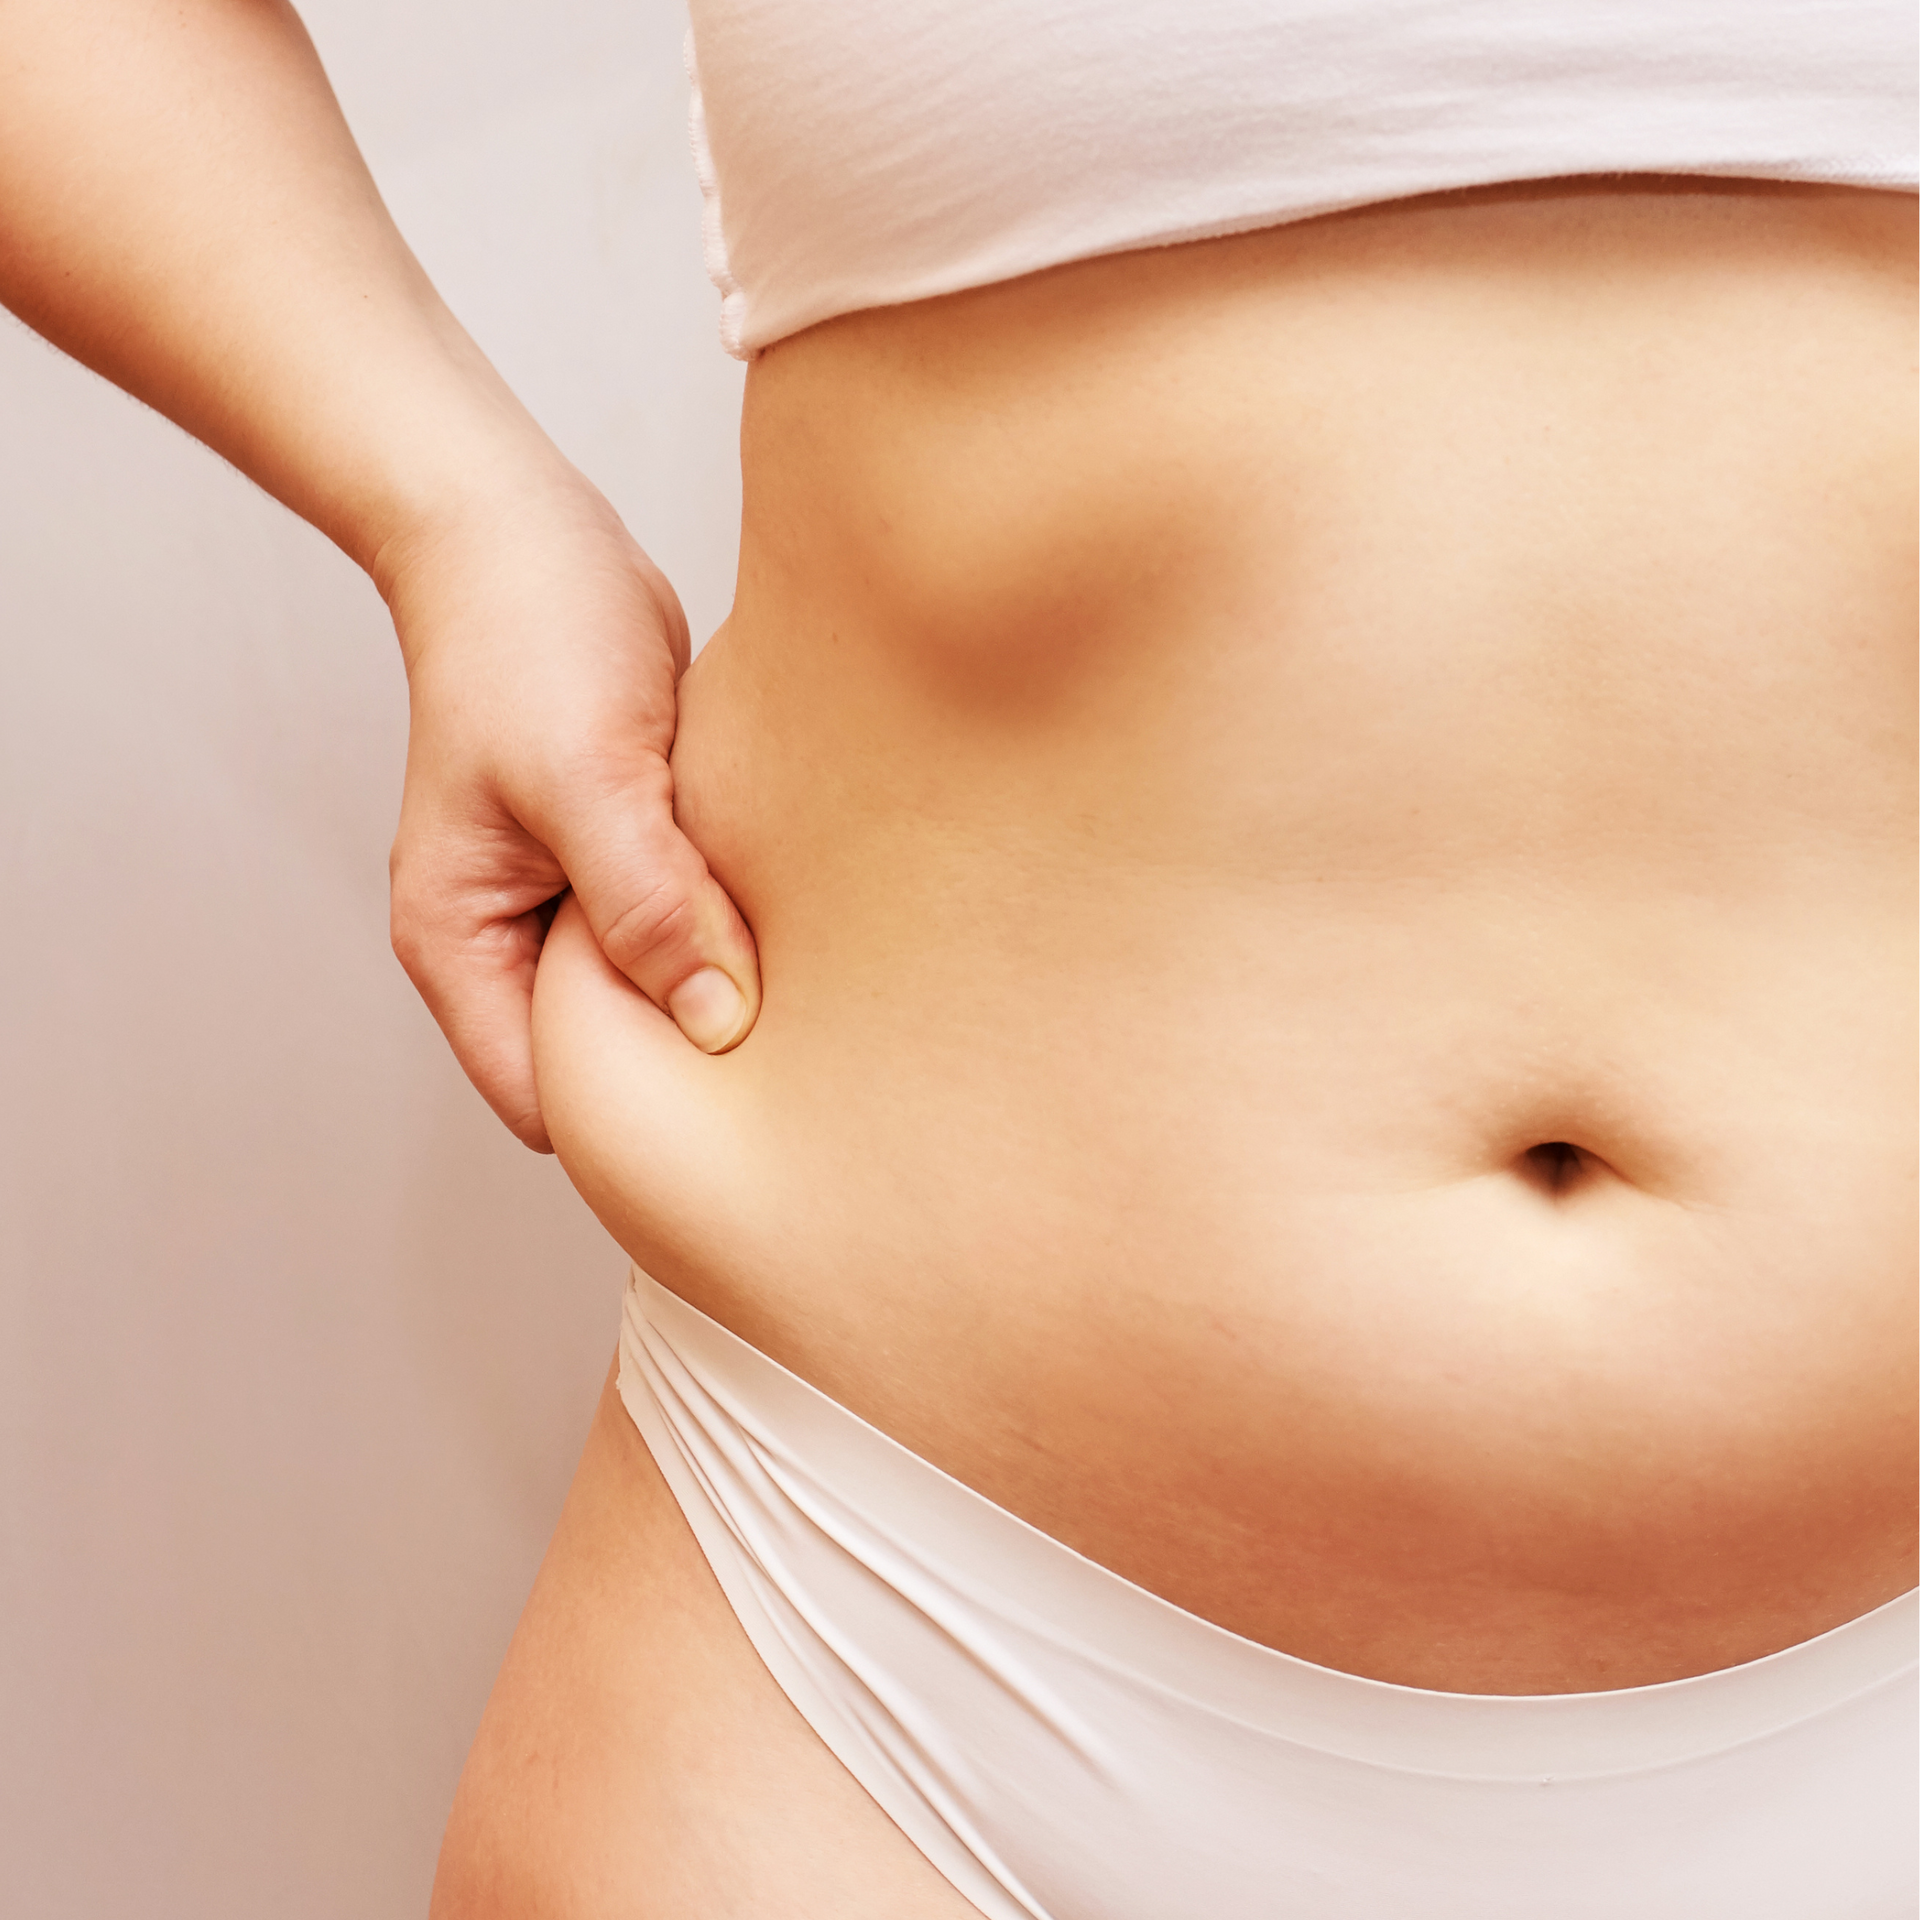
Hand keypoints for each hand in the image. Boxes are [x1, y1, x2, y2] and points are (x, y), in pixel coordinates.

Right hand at [380, 474, 759, 1151]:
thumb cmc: (527, 642)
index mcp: (461, 946)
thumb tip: (715, 1023)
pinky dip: (720, 929)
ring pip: (651, 996)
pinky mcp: (619, 864)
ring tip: (796, 978)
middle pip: (607, 1060)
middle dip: (685, 1058)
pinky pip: (676, 931)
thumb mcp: (587, 777)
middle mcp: (506, 941)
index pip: (550, 1096)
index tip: (739, 1098)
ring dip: (711, 986)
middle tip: (790, 1044)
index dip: (638, 1111)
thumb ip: (645, 906)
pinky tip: (782, 916)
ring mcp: (563, 905)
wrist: (525, 538)